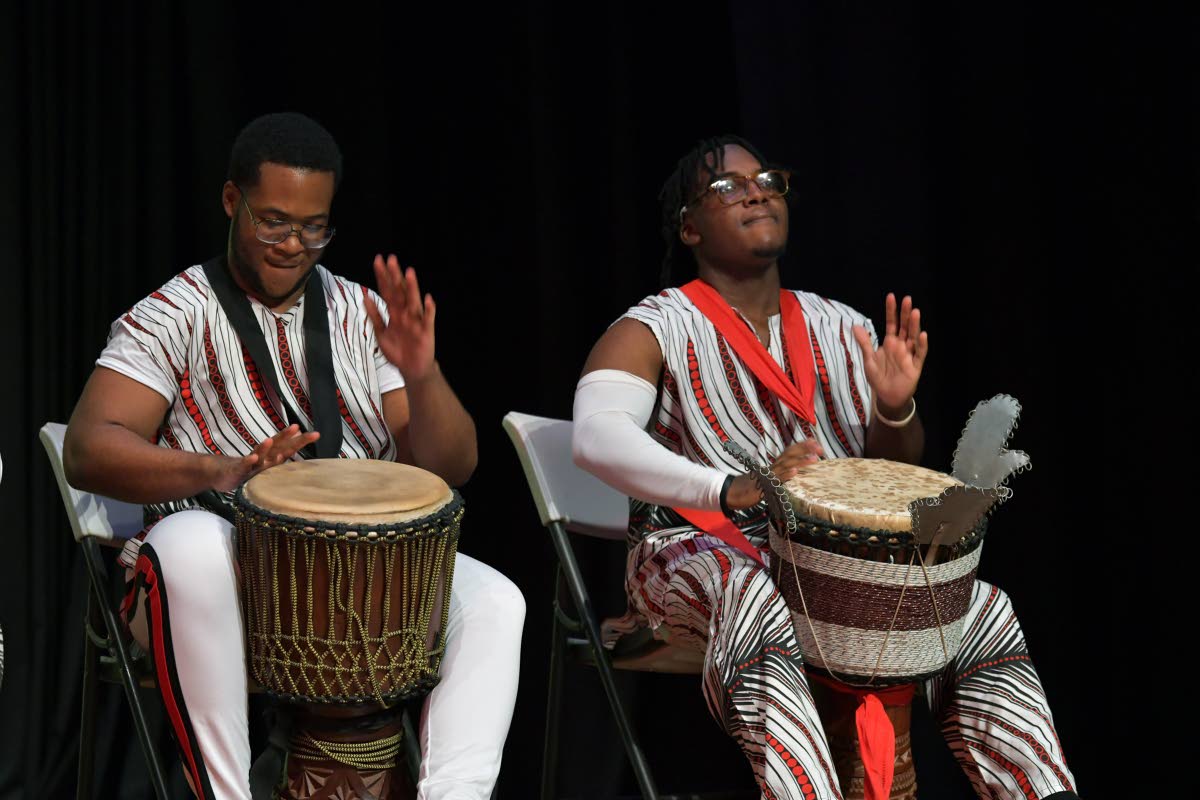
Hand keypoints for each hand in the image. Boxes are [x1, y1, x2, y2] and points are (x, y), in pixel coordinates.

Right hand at [210, 425, 319, 491]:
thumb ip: (284, 453)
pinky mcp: (237, 470)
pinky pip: (243, 466)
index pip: (288, 446)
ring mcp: (249, 463)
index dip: (300, 440)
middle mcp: (262, 456)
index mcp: (271, 455)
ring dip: (265, 448)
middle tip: (297, 428)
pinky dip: (248, 461)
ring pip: (259, 455)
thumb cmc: (250, 468)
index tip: (315, 435)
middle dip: (286, 437)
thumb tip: (302, 440)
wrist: (223, 474)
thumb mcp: (269, 463)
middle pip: (276, 446)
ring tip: (270, 440)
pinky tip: (253, 457)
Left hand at [364, 254, 436, 382]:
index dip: (382, 277)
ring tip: (409, 273)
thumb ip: (374, 316)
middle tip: (391, 259)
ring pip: (413, 301)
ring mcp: (416, 321)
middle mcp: (405, 313)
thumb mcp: (381, 334)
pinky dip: (429, 310)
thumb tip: (365, 297)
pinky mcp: (426, 331)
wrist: (412, 369)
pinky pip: (428, 319)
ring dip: (412, 288)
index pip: (387, 291)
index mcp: (394, 313)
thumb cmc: (398, 351)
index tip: (378, 261)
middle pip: (399, 291)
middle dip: (395, 276)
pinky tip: (428, 299)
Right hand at [725, 439, 823, 509]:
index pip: (790, 451)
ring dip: (801, 461)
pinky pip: (776, 479)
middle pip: (789, 454)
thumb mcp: (772, 478)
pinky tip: (795, 472)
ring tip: (814, 458)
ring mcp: (769, 475)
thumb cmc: (755, 487)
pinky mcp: (765, 485)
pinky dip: (786, 474)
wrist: (734, 493)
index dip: (802, 445)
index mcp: (775, 464)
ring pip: (786, 465)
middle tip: (820, 447)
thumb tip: (797, 471)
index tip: (816, 441)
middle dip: (805, 449)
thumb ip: (783, 474)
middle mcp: (773, 466)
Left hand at [851, 292, 928, 414]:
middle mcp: (901, 346)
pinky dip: (921, 345)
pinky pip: (920, 354)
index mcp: (890, 342)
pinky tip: (922, 335)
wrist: (887, 396)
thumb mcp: (868, 359)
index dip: (891, 311)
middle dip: (906, 313)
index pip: (892, 323)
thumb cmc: (879, 377)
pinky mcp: (915, 366)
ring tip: (915, 312)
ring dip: (914, 325)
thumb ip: (864, 343)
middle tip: (907, 299)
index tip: (891, 296)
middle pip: (905, 327)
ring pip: (913, 337)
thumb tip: (855, 326)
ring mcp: (909, 355)